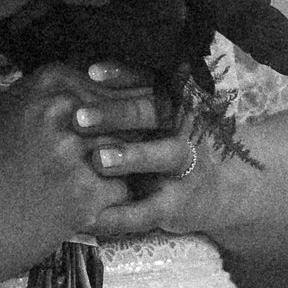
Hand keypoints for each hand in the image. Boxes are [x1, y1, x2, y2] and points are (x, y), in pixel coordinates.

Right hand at [0, 62, 141, 285]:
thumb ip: (58, 87)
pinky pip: (125, 186)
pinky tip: (98, 199)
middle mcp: (61, 112)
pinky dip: (116, 195)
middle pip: (125, 114)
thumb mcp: (17, 108)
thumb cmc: (1, 165)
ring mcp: (74, 152)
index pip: (111, 83)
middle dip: (131, 133)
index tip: (123, 120)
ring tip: (114, 173)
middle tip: (130, 147)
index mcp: (47, 85)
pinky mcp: (86, 191)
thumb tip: (108, 75)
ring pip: (130, 149)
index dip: (123, 104)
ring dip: (127, 164)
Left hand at [70, 60, 207, 233]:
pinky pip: (149, 211)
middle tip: (79, 117)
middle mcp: (184, 129)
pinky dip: (118, 215)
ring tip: (97, 160)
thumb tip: (68, 72)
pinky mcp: (179, 206)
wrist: (218, 194)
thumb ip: (122, 98)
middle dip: (119, 114)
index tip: (90, 72)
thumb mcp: (155, 119)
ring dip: (132, 156)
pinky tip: (87, 215)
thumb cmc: (165, 145)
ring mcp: (186, 168)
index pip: (151, 80)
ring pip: (164, 156)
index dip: (124, 75)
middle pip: (156, 113)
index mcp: (173, 102)